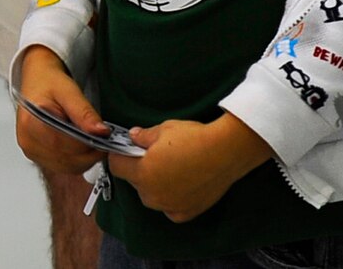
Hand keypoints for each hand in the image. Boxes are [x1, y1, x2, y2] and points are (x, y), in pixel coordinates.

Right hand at [14, 46, 115, 174]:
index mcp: (31, 122)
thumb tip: (101, 132)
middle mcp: (27, 140)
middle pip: (66, 159)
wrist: (37, 81)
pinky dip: (77, 161)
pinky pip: (63, 167)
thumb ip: (84, 113)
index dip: (87, 144)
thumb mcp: (69, 91)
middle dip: (89, 153)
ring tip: (93, 142)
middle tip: (103, 140)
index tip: (104, 137)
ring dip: (85, 159)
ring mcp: (31, 150)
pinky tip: (82, 147)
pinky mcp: (37, 156)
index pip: (63, 144)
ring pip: (67, 167)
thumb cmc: (49, 83)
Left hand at [107, 115, 272, 221]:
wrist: (226, 152)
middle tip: (153, 156)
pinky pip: (170, 207)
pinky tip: (181, 184)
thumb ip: (143, 136)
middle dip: (139, 169)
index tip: (125, 150)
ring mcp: (170, 206)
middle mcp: (153, 195)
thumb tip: (133, 136)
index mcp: (142, 173)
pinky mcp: (187, 212)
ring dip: (155, 185)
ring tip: (171, 168)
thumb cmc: (194, 139)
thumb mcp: (163, 130)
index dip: (119, 156)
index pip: (117, 166)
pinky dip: (172, 198)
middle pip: (135, 182)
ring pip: (152, 196)